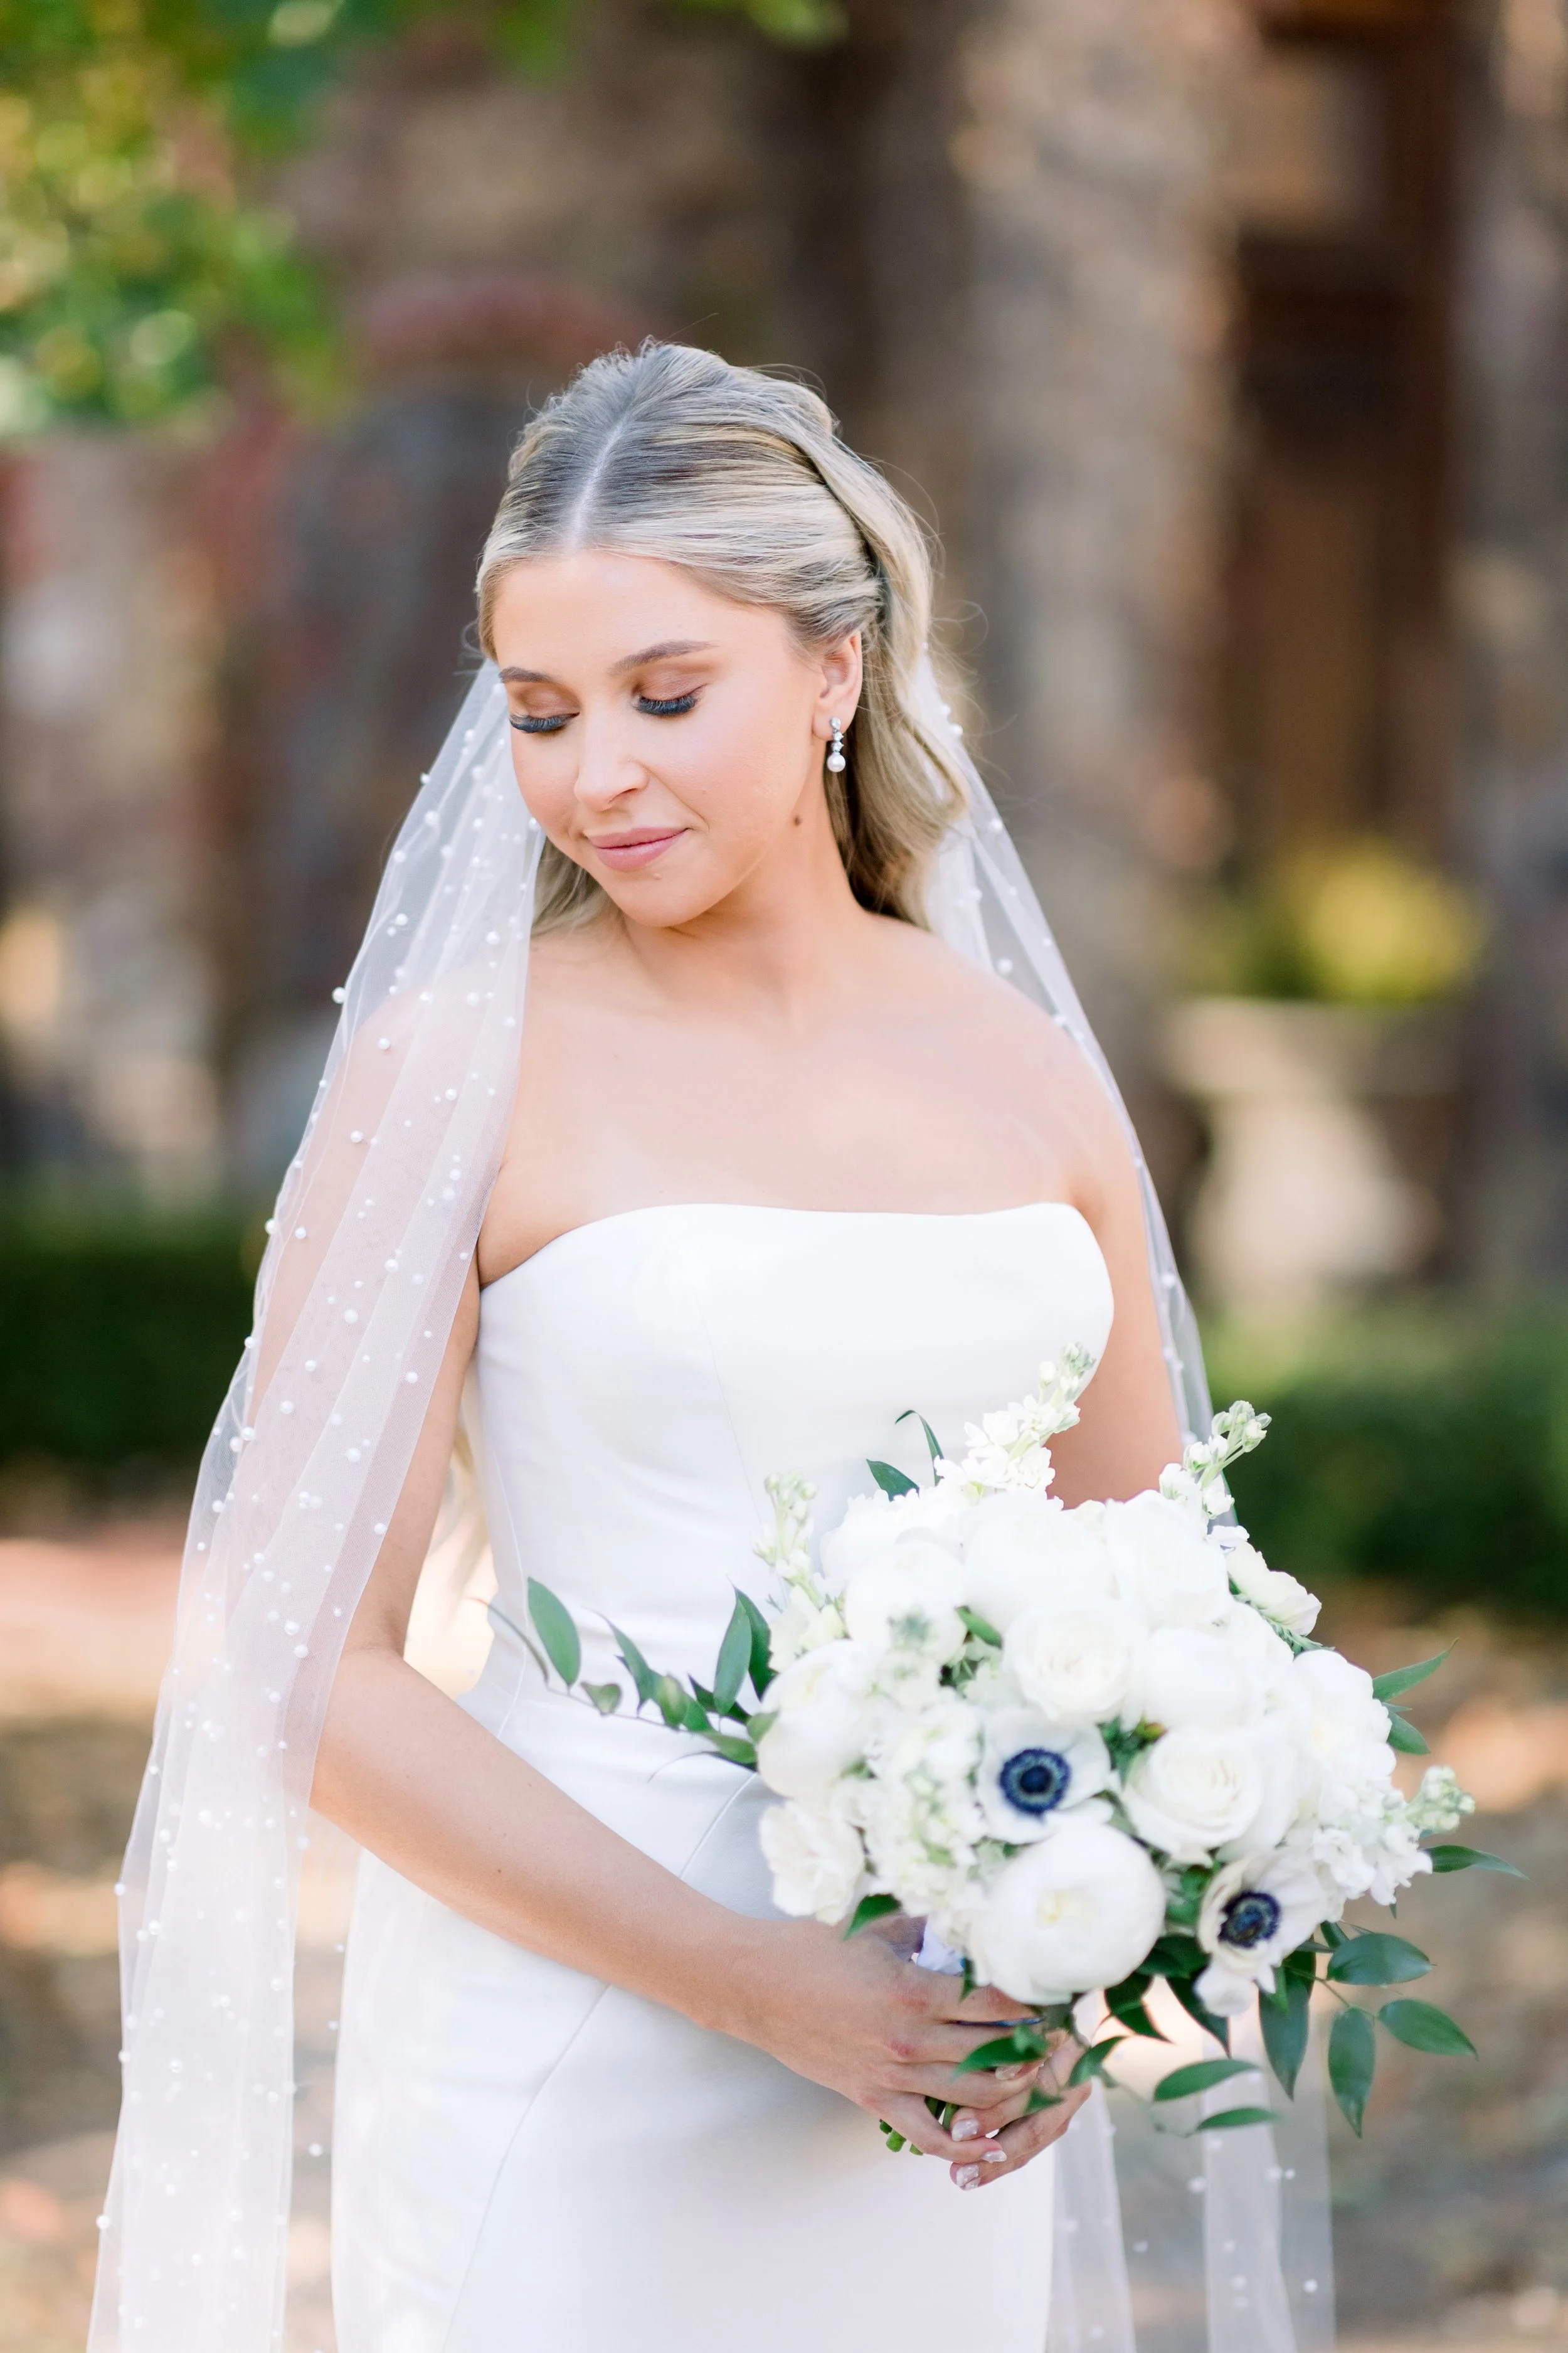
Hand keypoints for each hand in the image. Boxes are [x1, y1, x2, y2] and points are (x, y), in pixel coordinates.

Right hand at [721, 1918, 1084, 2165]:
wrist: (756, 1986)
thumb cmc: (813, 1946)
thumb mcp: (875, 1921)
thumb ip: (927, 1919)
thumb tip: (969, 1907)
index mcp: (916, 1990)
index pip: (996, 2001)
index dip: (1033, 1999)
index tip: (1057, 1992)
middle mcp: (912, 2039)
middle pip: (996, 2051)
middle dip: (1035, 2045)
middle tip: (1062, 2037)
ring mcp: (894, 2075)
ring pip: (974, 2097)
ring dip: (1012, 2090)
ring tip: (1037, 2076)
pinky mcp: (873, 2098)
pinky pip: (926, 2133)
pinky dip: (961, 2145)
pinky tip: (989, 2144)